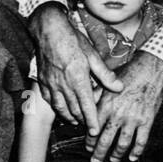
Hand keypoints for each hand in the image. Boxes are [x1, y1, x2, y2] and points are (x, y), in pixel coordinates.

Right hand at [32, 4, 120, 130]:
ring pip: (61, 108)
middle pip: (74, 110)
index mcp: (78, 78)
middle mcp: (63, 84)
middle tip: (89, 127)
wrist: (49, 30)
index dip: (92, 121)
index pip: (86, 106)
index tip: (95, 132)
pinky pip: (49, 100)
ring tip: (77, 121)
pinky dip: (57, 108)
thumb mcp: (93, 54)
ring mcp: (51, 84)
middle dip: (83, 121)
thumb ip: (105, 74)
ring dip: (70, 117)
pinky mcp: (43, 81)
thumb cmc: (72, 40)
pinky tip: (62, 109)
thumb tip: (119, 87)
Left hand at [88, 51, 162, 161]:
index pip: (93, 129)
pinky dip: (136, 152)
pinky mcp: (146, 121)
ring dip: (116, 155)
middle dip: (99, 154)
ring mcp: (133, 120)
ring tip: (113, 160)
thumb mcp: (107, 83)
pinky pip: (140, 141)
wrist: (150, 69)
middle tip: (95, 161)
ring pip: (122, 144)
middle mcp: (118, 115)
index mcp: (106, 106)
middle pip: (105, 141)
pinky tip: (132, 157)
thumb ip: (95, 97)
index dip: (90, 141)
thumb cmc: (128, 73)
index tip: (88, 147)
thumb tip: (85, 107)